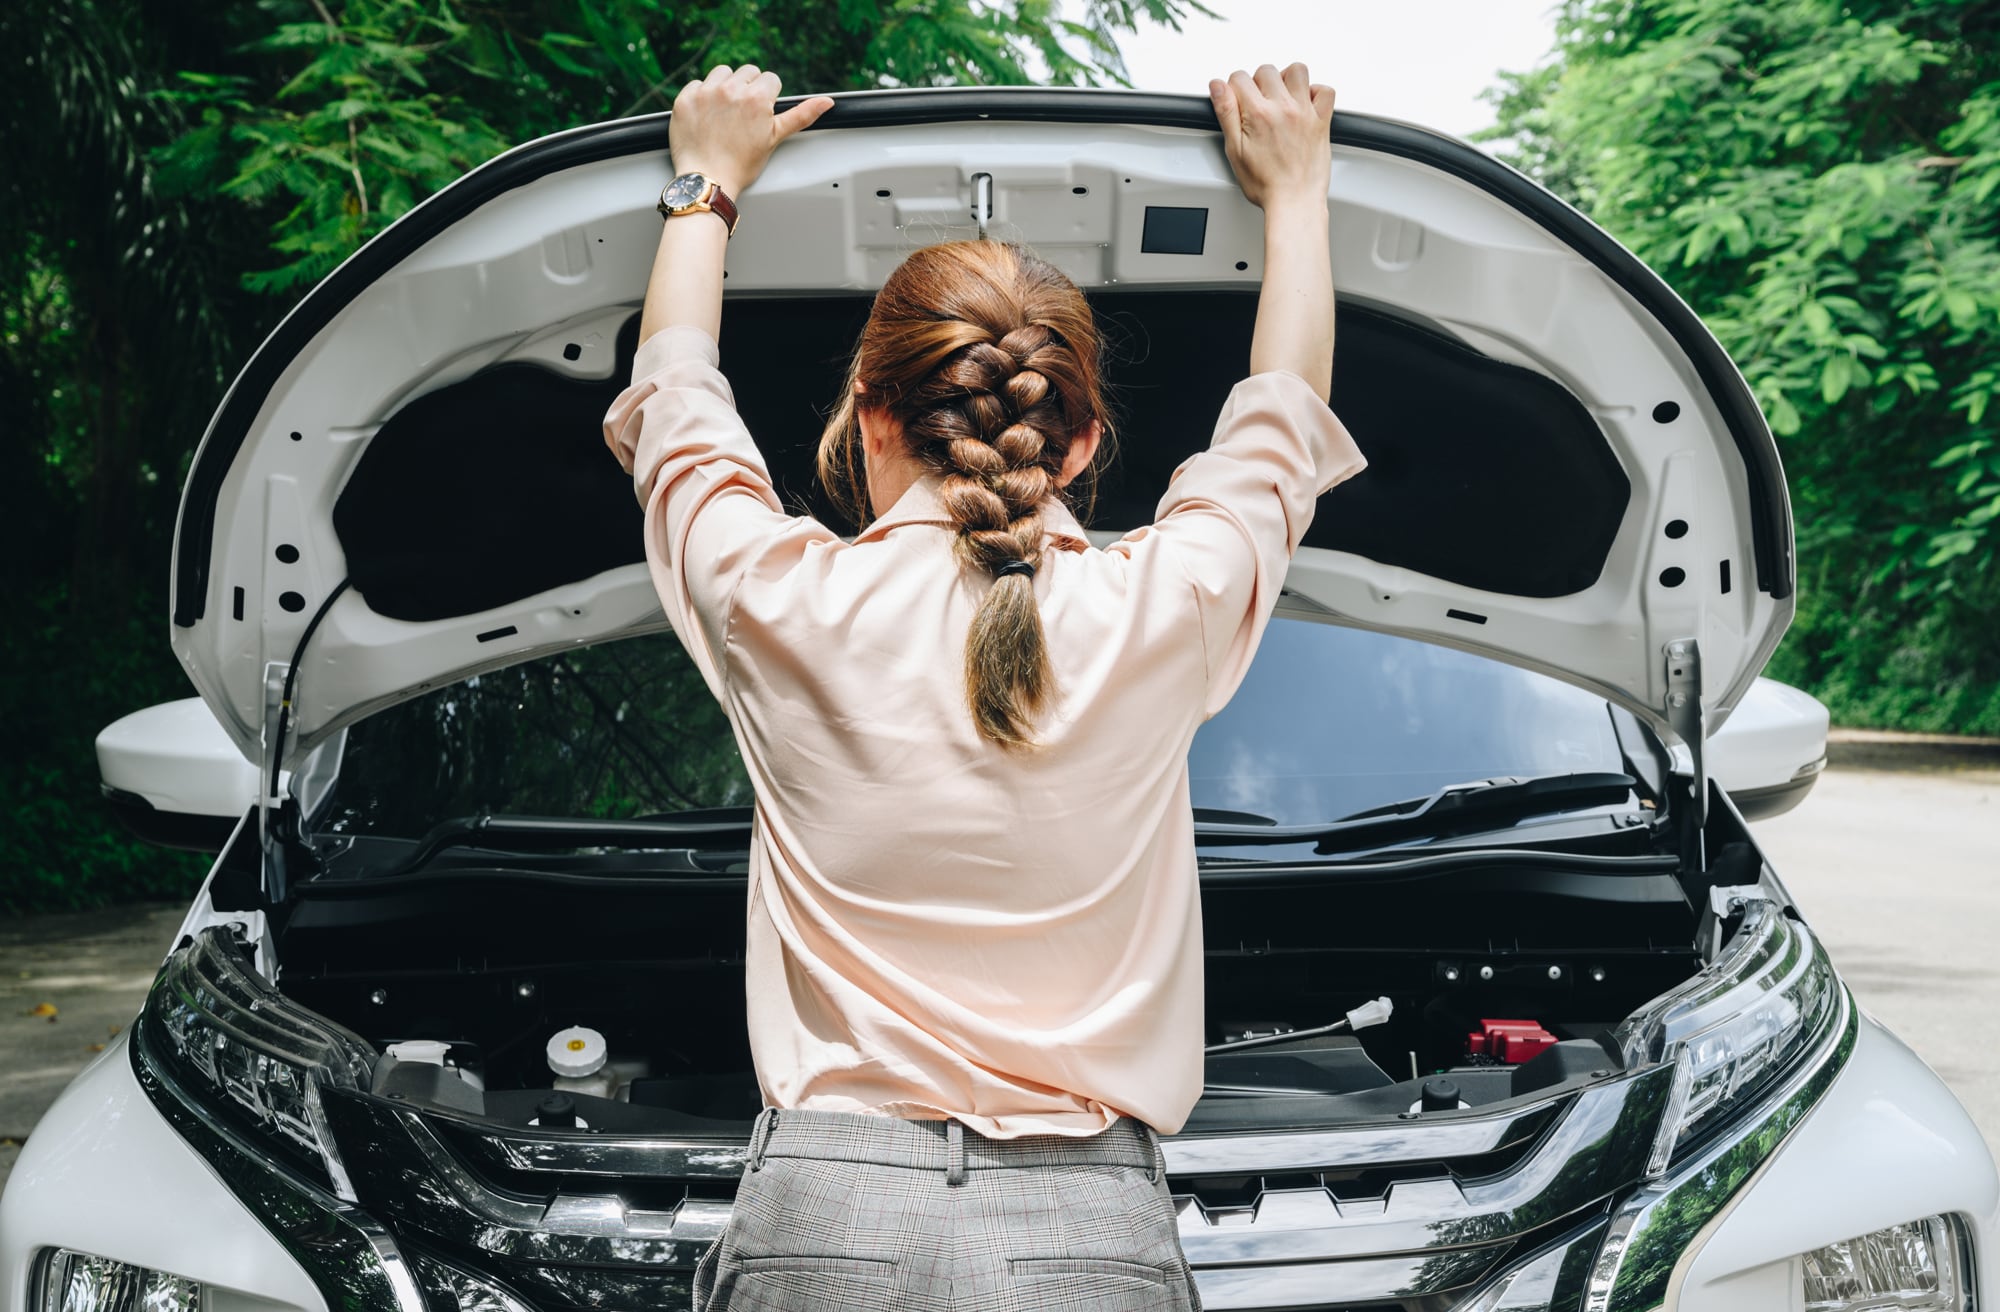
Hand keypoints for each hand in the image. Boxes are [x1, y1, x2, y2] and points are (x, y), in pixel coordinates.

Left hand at [668, 64, 833, 197]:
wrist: (707, 181)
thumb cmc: (742, 165)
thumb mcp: (775, 138)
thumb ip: (801, 115)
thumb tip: (827, 102)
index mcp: (756, 97)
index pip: (770, 79)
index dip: (768, 98)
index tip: (760, 115)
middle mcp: (731, 89)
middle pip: (748, 72)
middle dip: (748, 88)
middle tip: (743, 116)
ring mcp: (706, 93)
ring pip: (722, 72)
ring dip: (725, 86)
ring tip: (725, 112)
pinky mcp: (685, 99)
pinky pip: (697, 83)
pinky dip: (702, 96)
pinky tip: (707, 116)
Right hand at [1208, 63, 1335, 211]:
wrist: (1294, 202)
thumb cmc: (1265, 184)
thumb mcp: (1234, 150)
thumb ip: (1226, 113)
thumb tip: (1218, 86)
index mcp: (1258, 114)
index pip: (1239, 78)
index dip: (1233, 89)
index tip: (1236, 101)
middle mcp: (1283, 108)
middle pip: (1267, 71)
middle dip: (1257, 83)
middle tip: (1257, 105)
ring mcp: (1305, 112)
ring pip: (1297, 71)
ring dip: (1286, 79)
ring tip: (1281, 97)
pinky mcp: (1321, 121)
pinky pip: (1325, 90)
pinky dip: (1316, 91)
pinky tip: (1304, 103)